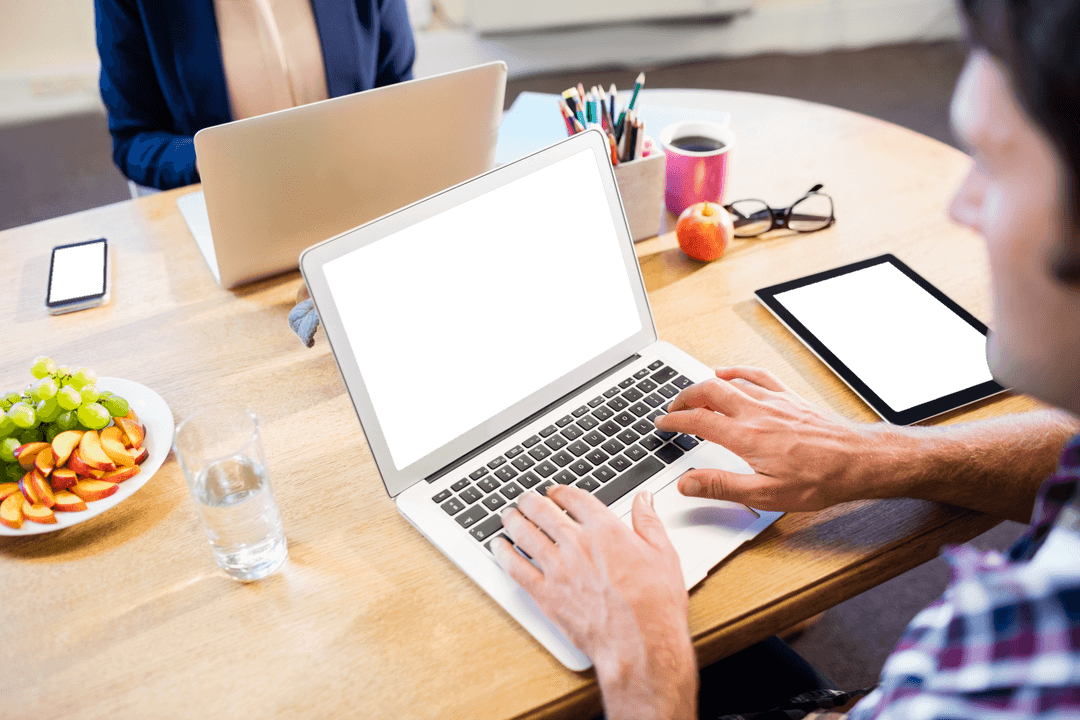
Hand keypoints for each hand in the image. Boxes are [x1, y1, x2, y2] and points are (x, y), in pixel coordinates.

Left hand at [492, 486, 696, 719]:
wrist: (640, 644)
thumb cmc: (655, 605)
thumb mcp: (663, 555)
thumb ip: (649, 521)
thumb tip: (643, 499)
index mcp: (606, 530)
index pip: (574, 498)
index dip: (561, 491)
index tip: (556, 492)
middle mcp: (577, 544)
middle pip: (544, 511)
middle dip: (531, 501)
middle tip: (525, 499)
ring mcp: (558, 569)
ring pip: (525, 534)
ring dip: (514, 520)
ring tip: (508, 516)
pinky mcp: (545, 594)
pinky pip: (515, 568)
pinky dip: (503, 553)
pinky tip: (498, 547)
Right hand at [655, 366, 886, 510]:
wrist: (859, 461)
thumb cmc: (819, 480)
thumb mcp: (766, 496)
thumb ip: (722, 487)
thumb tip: (687, 484)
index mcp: (746, 437)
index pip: (698, 421)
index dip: (673, 420)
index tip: (661, 424)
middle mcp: (757, 413)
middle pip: (708, 392)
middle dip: (683, 396)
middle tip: (670, 407)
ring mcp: (774, 401)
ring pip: (729, 381)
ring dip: (704, 384)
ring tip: (692, 393)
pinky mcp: (789, 398)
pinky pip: (756, 375)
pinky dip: (736, 371)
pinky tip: (727, 372)